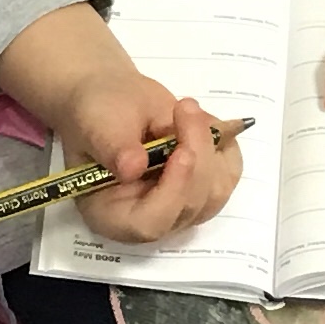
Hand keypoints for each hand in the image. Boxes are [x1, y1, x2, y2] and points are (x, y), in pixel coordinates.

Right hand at [0, 1, 241, 249]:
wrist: (111, 99)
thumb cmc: (97, 113)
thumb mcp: (97, 122)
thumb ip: (112, 146)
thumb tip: (133, 169)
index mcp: (109, 214)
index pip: (148, 224)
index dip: (172, 193)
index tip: (183, 152)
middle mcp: (147, 219)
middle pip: (188, 207)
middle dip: (197, 155)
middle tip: (185, 107)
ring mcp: (179, 207)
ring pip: (214, 193)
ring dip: (210, 146)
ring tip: (187, 110)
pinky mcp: (200, 189)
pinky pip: (228, 176)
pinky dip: (225, 146)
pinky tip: (203, 121)